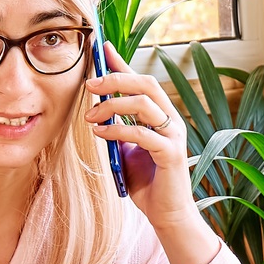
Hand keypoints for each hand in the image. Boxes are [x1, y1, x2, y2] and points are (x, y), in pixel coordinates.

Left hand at [84, 45, 220, 263]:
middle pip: (145, 84)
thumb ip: (118, 129)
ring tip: (90, 117)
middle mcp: (171, 120)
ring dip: (112, 106)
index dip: (122, 63)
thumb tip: (97, 109)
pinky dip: (116, 130)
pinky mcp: (170, 154)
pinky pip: (141, 133)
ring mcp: (174, 136)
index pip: (141, 81)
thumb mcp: (126, 149)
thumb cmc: (147, 182)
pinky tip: (100, 133)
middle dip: (115, 79)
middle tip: (89, 85)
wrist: (167, 215)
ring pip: (143, 104)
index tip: (101, 49)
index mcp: (161, 116)